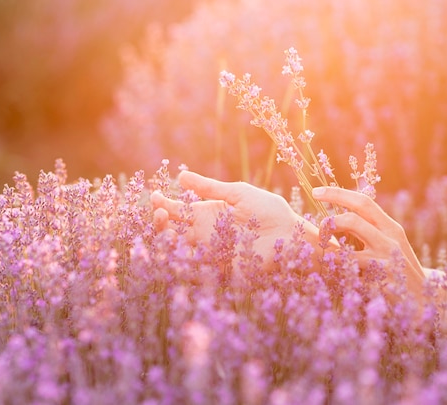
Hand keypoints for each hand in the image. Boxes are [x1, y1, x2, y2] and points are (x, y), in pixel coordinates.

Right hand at [151, 171, 319, 268]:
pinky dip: (183, 265)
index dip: (164, 204)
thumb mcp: (238, 194)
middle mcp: (205, 234)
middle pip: (173, 232)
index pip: (178, 210)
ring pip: (179, 252)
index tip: (154, 196)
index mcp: (208, 214)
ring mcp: (211, 252)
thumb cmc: (269, 211)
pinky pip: (197, 271)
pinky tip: (176, 253)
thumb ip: (210, 188)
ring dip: (167, 242)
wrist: (292, 236)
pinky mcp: (220, 269)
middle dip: (161, 222)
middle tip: (160, 213)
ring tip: (164, 228)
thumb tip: (180, 176)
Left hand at [312, 186, 425, 297]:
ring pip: (346, 251)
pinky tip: (337, 280)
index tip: (316, 192)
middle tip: (319, 231)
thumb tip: (339, 215)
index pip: (362, 202)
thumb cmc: (398, 268)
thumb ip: (370, 228)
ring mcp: (385, 262)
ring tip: (326, 259)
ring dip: (330, 253)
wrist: (424, 299)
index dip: (337, 194)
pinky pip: (349, 276)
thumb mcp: (390, 242)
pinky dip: (339, 276)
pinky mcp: (380, 283)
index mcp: (390, 227)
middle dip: (329, 222)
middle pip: (352, 219)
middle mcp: (390, 240)